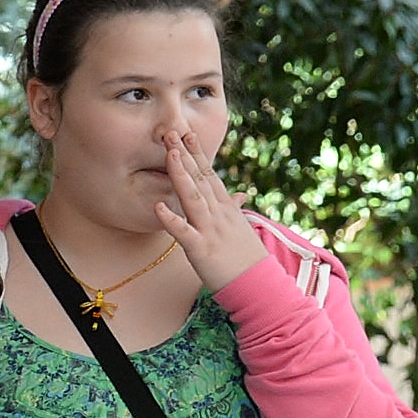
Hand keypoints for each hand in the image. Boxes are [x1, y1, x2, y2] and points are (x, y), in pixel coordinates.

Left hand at [154, 130, 267, 291]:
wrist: (259, 285)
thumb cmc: (246, 258)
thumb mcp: (240, 228)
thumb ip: (234, 209)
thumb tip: (239, 195)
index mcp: (225, 208)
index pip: (209, 175)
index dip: (197, 154)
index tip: (186, 134)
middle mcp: (219, 214)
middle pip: (200, 179)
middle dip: (185, 155)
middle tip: (171, 132)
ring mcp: (210, 230)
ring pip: (193, 198)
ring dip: (181, 176)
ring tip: (169, 155)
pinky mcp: (201, 249)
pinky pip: (184, 232)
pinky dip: (171, 219)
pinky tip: (158, 206)